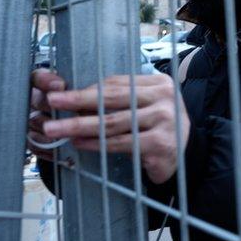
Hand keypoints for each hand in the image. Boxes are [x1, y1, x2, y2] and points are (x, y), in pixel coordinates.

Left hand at [28, 70, 189, 183]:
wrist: (189, 157)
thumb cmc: (159, 129)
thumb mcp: (145, 107)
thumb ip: (121, 100)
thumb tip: (76, 99)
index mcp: (158, 83)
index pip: (116, 83)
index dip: (86, 90)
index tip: (60, 94)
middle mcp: (164, 98)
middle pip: (111, 99)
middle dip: (77, 101)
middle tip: (51, 101)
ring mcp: (164, 120)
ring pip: (112, 122)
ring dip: (79, 126)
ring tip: (55, 128)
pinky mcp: (160, 144)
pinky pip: (120, 143)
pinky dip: (96, 144)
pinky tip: (79, 143)